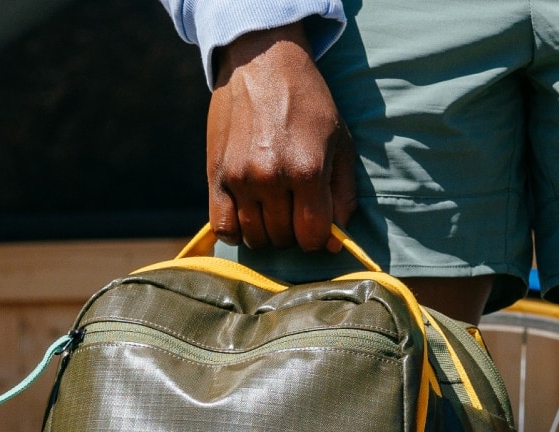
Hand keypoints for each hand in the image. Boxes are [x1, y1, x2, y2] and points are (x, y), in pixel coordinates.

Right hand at [207, 24, 356, 250]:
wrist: (260, 59)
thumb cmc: (308, 103)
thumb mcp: (340, 144)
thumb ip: (343, 197)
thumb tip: (334, 244)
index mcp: (307, 171)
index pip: (313, 238)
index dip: (318, 237)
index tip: (315, 223)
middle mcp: (271, 177)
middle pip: (284, 239)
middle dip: (293, 232)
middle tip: (293, 208)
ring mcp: (240, 177)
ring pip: (254, 238)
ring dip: (266, 232)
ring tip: (272, 209)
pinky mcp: (216, 173)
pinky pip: (223, 227)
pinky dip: (236, 230)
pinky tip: (247, 213)